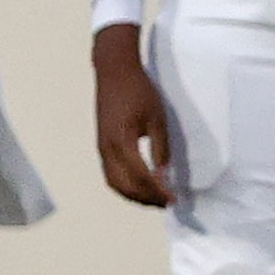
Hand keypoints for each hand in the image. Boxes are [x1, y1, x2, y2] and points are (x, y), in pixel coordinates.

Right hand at [93, 23, 172, 206]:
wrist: (114, 71)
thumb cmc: (139, 91)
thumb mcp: (157, 118)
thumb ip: (160, 148)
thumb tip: (164, 173)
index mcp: (122, 141)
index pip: (141, 176)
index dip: (157, 190)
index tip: (173, 198)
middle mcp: (107, 148)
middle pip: (124, 185)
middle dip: (145, 198)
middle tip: (167, 202)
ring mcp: (101, 147)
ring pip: (114, 183)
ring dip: (134, 195)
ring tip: (155, 199)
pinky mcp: (101, 144)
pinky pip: (110, 173)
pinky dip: (125, 185)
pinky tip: (141, 186)